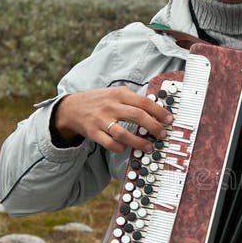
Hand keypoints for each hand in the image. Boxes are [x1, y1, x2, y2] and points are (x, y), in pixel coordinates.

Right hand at [54, 87, 172, 153]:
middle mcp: (111, 106)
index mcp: (119, 94)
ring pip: (124, 133)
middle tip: (162, 134)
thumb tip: (157, 109)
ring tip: (148, 147)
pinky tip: (127, 148)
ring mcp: (101, 120)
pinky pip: (110, 143)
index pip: (144, 102)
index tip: (169, 120)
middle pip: (137, 116)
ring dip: (139, 142)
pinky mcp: (93, 133)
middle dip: (153, 127)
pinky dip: (120, 148)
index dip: (159, 112)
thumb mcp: (116, 93)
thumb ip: (133, 100)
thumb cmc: (100, 101)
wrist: (72, 107)